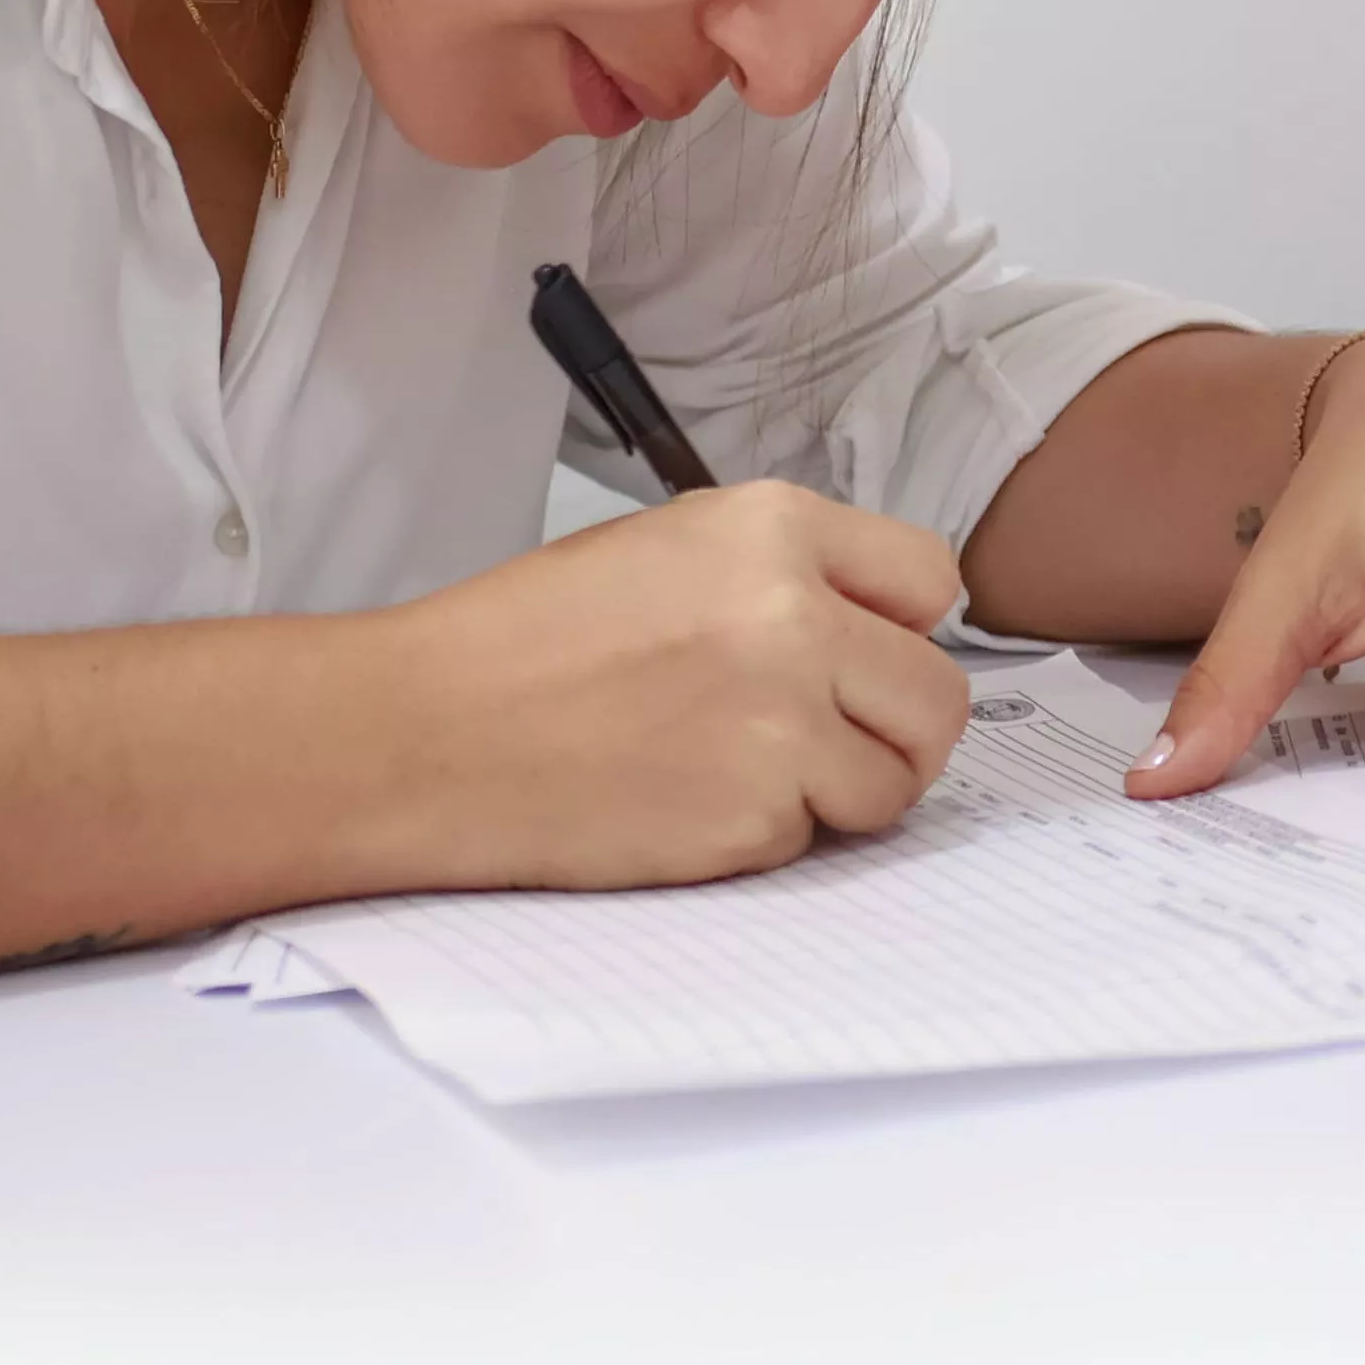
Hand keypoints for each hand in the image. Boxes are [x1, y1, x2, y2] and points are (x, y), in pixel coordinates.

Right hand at [359, 481, 969, 890]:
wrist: (427, 729)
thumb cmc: (525, 639)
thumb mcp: (668, 548)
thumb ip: (784, 575)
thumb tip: (877, 631)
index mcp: (773, 527)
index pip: (931, 580)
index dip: (903, 628)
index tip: (873, 654)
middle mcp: (796, 616)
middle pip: (937, 695)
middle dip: (897, 726)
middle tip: (838, 740)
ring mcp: (782, 723)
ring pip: (896, 780)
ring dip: (844, 790)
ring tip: (752, 773)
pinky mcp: (752, 816)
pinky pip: (815, 837)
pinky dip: (769, 834)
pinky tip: (690, 802)